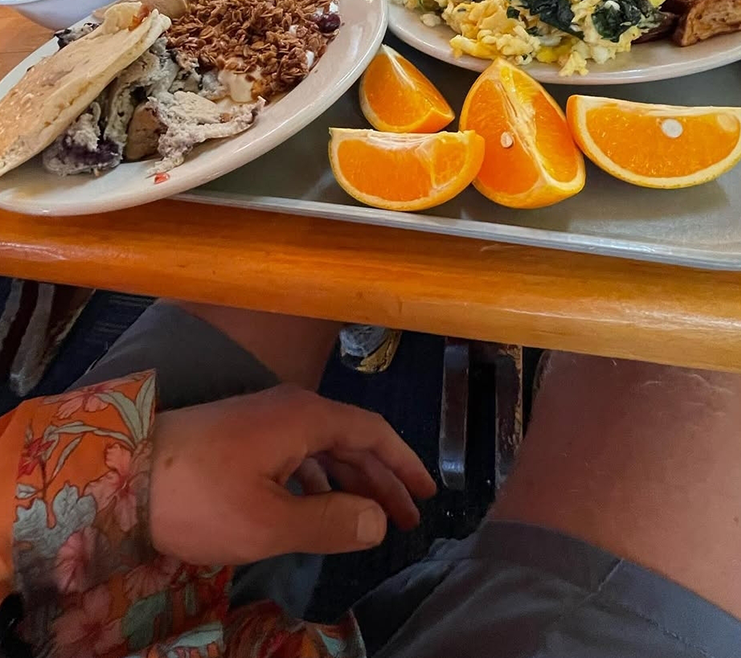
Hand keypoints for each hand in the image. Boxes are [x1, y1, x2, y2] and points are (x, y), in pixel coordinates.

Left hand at [149, 384, 435, 564]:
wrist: (121, 476)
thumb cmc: (200, 497)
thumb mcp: (270, 523)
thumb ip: (331, 522)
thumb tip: (378, 521)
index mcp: (304, 417)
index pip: (372, 431)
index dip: (404, 463)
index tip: (428, 494)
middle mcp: (289, 408)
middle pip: (351, 438)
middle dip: (382, 478)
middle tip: (409, 517)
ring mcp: (263, 419)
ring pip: (322, 447)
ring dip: (350, 481)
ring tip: (371, 519)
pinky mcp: (241, 435)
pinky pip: (296, 453)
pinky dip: (318, 480)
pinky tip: (319, 507)